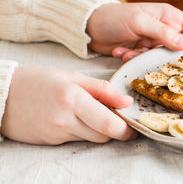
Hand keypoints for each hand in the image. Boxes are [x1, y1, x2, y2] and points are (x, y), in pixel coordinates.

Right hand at [1, 67, 135, 144]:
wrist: (2, 95)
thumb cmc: (39, 81)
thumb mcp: (72, 77)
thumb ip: (103, 89)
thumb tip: (127, 101)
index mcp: (73, 98)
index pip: (108, 124)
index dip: (125, 129)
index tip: (133, 127)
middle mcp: (65, 119)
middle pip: (103, 136)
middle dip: (115, 131)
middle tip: (117, 119)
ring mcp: (56, 133)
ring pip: (91, 139)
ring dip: (99, 130)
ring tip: (93, 114)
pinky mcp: (50, 142)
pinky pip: (76, 139)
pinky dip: (82, 131)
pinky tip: (75, 118)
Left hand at [86, 3, 182, 61]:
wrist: (90, 26)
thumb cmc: (116, 17)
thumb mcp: (140, 22)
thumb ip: (163, 33)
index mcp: (171, 17)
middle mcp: (166, 30)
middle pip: (180, 49)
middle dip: (169, 58)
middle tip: (159, 62)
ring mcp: (154, 42)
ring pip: (161, 59)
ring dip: (143, 58)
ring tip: (128, 51)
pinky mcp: (142, 52)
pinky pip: (145, 62)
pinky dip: (132, 59)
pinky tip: (120, 52)